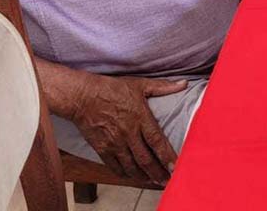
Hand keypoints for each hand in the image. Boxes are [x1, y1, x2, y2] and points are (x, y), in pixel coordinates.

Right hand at [70, 73, 187, 184]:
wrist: (82, 96)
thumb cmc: (111, 88)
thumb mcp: (139, 84)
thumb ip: (163, 87)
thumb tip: (184, 83)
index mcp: (140, 117)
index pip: (157, 141)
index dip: (167, 155)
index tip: (175, 166)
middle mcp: (128, 133)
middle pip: (146, 159)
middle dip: (158, 172)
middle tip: (167, 181)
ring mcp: (114, 142)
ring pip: (131, 166)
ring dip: (143, 176)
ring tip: (154, 182)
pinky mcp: (102, 148)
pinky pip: (115, 166)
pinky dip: (125, 173)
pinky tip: (132, 176)